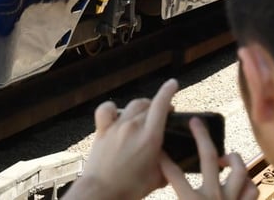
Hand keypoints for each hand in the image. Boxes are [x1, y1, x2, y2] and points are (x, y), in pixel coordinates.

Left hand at [65, 79, 178, 199]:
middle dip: (158, 106)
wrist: (100, 192)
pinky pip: (107, 110)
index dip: (168, 91)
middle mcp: (133, 126)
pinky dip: (113, 108)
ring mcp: (116, 127)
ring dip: (141, 107)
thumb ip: (167, 166)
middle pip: (148, 105)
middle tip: (162, 114)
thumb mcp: (156, 179)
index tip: (173, 84)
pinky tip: (117, 113)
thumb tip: (172, 162)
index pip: (161, 105)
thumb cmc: (129, 189)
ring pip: (132, 106)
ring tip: (145, 114)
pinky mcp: (102, 130)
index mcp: (150, 137)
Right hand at [160, 116, 255, 199]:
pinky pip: (252, 189)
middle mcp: (213, 197)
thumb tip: (162, 185)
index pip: (174, 174)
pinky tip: (240, 181)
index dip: (164, 160)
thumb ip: (175, 196)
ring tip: (224, 157)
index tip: (159, 150)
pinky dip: (247, 183)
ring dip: (232, 159)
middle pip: (209, 157)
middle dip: (201, 135)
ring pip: (239, 169)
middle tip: (195, 122)